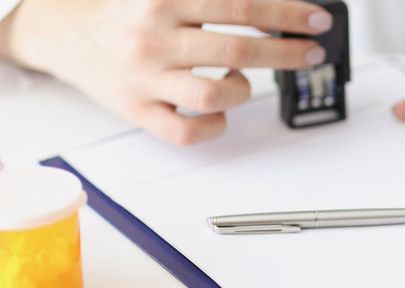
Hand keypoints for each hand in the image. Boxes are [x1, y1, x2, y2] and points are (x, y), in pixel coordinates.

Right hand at [0, 0, 332, 144]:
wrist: (61, 32)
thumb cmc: (125, 11)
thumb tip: (267, 2)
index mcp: (162, 0)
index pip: (239, 5)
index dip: (286, 13)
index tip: (317, 19)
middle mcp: (154, 40)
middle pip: (236, 50)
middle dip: (286, 52)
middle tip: (313, 51)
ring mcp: (146, 80)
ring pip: (213, 95)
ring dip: (245, 89)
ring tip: (245, 80)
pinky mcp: (137, 112)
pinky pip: (185, 132)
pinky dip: (214, 125)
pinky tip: (220, 110)